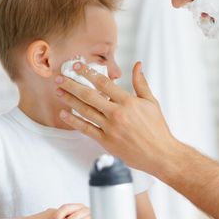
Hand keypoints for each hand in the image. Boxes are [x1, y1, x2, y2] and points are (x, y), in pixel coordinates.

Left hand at [55, 61, 177, 173]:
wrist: (160, 154)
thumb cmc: (157, 128)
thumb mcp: (151, 102)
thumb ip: (141, 83)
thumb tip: (137, 64)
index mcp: (128, 102)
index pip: (104, 83)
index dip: (88, 73)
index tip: (77, 67)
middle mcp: (117, 114)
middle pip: (89, 95)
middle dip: (73, 85)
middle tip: (60, 77)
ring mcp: (110, 128)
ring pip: (85, 111)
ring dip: (70, 100)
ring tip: (59, 91)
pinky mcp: (106, 141)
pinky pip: (86, 129)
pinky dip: (74, 121)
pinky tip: (64, 114)